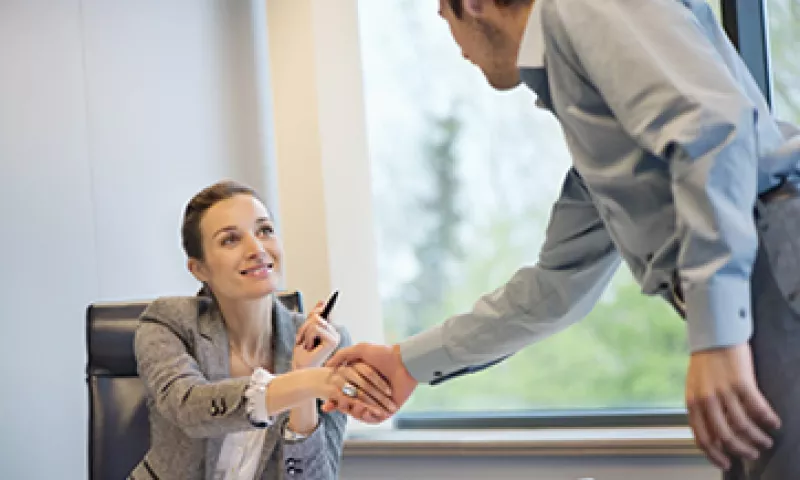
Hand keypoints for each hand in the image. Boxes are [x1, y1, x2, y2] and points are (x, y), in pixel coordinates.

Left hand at [292, 301, 340, 369]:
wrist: (300, 370)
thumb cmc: (302, 355)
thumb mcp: (305, 331)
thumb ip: (313, 318)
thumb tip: (322, 301)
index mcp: (329, 331)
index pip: (321, 314)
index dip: (314, 314)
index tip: (318, 311)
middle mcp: (335, 333)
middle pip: (317, 316)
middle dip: (304, 327)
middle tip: (302, 341)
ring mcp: (335, 337)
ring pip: (315, 321)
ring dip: (305, 333)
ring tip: (306, 345)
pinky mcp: (333, 341)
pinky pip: (315, 329)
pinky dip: (308, 338)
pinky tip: (310, 348)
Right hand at [322, 343, 417, 422]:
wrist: (405, 362)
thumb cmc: (384, 354)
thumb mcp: (360, 350)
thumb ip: (342, 355)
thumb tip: (327, 366)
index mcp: (361, 381)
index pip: (343, 393)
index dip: (333, 400)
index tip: (325, 405)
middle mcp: (368, 392)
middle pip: (350, 406)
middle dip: (342, 408)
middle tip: (339, 406)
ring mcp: (377, 402)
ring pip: (360, 414)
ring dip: (354, 412)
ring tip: (355, 407)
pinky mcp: (387, 410)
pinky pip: (374, 419)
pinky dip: (367, 417)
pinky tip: (365, 410)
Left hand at [686, 343, 780, 470]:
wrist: (713, 334)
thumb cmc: (705, 361)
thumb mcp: (695, 387)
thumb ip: (701, 409)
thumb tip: (714, 435)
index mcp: (692, 402)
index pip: (702, 438)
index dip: (714, 455)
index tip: (726, 464)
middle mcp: (706, 399)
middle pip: (725, 437)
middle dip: (741, 450)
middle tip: (753, 453)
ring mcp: (723, 391)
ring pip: (742, 426)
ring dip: (757, 438)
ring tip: (765, 440)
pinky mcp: (741, 382)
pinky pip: (758, 409)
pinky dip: (768, 420)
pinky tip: (774, 423)